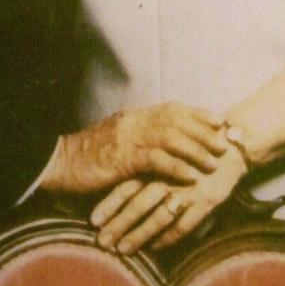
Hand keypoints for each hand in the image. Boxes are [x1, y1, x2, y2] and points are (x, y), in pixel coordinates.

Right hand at [40, 102, 226, 193]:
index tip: (218, 120)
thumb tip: (161, 141)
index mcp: (133, 116)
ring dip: (195, 149)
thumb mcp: (116, 139)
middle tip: (225, 142)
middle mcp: (133, 121)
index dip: (197, 113)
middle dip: (203, 130)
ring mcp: (127, 138)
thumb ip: (138, 136)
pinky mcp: (122, 158)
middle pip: (176, 120)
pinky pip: (155, 160)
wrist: (60, 162)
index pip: (171, 108)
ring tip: (213, 162)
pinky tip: (190, 176)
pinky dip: (176, 167)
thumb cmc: (88, 155)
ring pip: (170, 137)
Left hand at [91, 142, 247, 253]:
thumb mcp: (166, 148)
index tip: (92, 221)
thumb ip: (145, 162)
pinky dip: (169, 237)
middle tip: (101, 242)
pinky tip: (155, 248)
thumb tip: (115, 177)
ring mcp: (186, 190)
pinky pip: (185, 224)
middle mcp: (167, 177)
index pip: (127, 184)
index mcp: (155, 162)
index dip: (109, 203)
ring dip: (139, 235)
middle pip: (138, 202)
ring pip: (158, 216)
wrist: (229, 145)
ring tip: (122, 250)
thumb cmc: (193, 147)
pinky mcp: (205, 201)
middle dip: (118, 223)